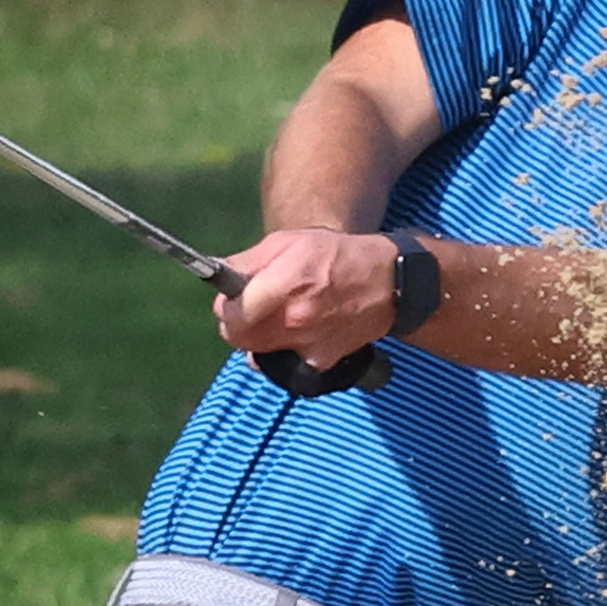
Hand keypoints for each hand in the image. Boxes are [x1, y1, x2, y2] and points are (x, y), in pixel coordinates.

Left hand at [212, 229, 397, 372]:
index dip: (225, 306)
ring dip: (260, 338)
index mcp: (284, 285)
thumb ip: (248, 261)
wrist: (388, 283)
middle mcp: (294, 320)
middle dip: (238, 323)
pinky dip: (286, 351)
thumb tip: (217, 272)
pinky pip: (286, 363)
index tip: (231, 299)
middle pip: (239, 338)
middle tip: (250, 309)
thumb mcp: (289, 242)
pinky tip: (302, 330)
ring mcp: (308, 346)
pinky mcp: (321, 363)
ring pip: (259, 353)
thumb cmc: (337, 256)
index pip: (230, 314)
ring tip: (280, 317)